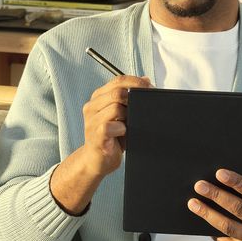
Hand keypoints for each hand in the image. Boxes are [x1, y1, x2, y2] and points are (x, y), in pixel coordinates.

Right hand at [50, 75, 151, 213]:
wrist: (96, 161)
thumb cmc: (111, 138)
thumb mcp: (122, 114)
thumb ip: (131, 97)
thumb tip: (147, 79)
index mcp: (98, 98)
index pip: (118, 80)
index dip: (136, 82)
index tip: (150, 88)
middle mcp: (92, 107)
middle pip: (117, 92)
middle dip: (135, 98)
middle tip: (144, 108)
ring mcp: (91, 121)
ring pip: (115, 107)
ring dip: (128, 116)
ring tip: (129, 125)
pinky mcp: (95, 136)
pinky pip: (109, 126)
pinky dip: (121, 129)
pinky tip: (123, 133)